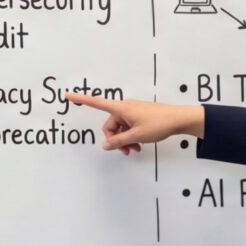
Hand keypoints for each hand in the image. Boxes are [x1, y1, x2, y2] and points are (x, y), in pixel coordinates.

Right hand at [63, 93, 204, 154]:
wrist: (178, 119)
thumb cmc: (158, 124)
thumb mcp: (136, 136)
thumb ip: (118, 141)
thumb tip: (105, 146)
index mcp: (120, 108)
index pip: (96, 102)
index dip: (81, 99)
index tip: (67, 95)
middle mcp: (124, 107)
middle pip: (110, 125)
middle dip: (115, 139)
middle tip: (126, 151)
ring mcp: (132, 111)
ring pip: (120, 128)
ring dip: (124, 140)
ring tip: (134, 150)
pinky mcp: (139, 115)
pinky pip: (128, 126)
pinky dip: (130, 136)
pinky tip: (138, 145)